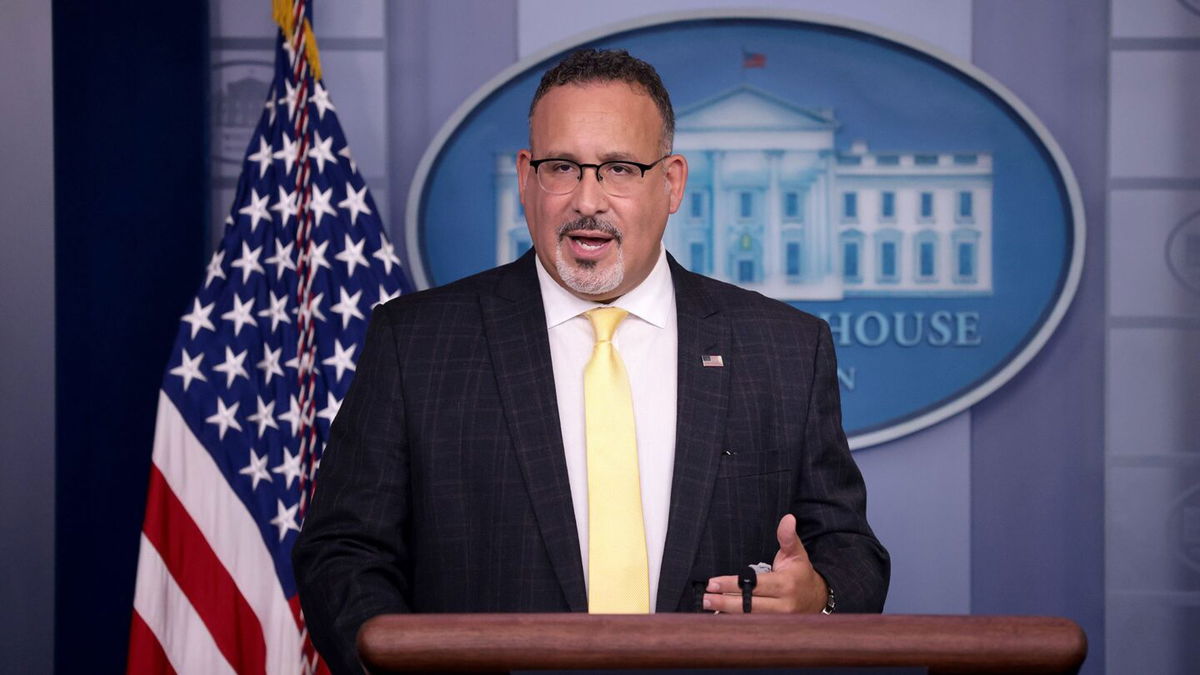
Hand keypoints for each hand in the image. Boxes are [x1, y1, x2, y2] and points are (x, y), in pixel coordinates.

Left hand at [702, 514, 827, 612]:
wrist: (817, 597)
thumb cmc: (800, 573)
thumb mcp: (796, 553)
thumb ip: (788, 537)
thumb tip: (788, 518)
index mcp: (786, 584)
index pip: (754, 584)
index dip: (732, 584)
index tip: (713, 583)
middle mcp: (783, 605)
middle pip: (749, 605)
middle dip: (725, 601)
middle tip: (705, 597)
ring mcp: (780, 619)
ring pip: (750, 617)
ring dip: (727, 612)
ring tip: (708, 605)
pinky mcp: (776, 627)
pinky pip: (753, 624)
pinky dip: (736, 620)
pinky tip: (719, 615)